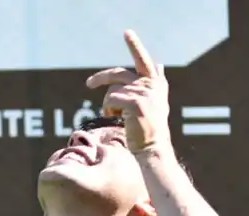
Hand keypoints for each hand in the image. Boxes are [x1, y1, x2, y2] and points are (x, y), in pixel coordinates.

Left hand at [86, 30, 170, 154]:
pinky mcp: (135, 103)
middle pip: (119, 74)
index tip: (126, 33)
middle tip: (89, 84)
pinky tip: (115, 119)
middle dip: (101, 77)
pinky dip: (108, 110)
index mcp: (156, 84)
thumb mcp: (157, 103)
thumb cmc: (151, 129)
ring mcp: (143, 94)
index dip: (135, 46)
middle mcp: (151, 86)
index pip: (143, 61)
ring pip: (113, 91)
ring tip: (114, 117)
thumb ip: (157, 82)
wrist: (152, 149)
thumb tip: (159, 64)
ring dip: (108, 105)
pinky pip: (111, 100)